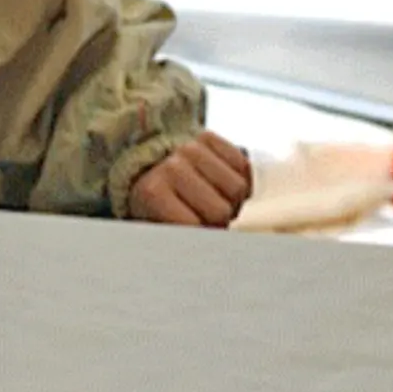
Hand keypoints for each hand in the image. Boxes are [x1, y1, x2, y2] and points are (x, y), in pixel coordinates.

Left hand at [129, 131, 252, 227]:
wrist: (150, 164)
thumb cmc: (159, 203)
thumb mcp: (158, 223)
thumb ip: (180, 236)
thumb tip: (205, 255)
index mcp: (153, 192)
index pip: (195, 226)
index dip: (203, 233)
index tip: (194, 227)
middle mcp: (171, 166)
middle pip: (221, 210)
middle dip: (218, 218)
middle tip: (204, 212)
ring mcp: (189, 148)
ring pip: (237, 187)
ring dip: (230, 197)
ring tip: (212, 195)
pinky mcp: (206, 136)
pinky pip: (242, 164)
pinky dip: (238, 175)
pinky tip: (219, 179)